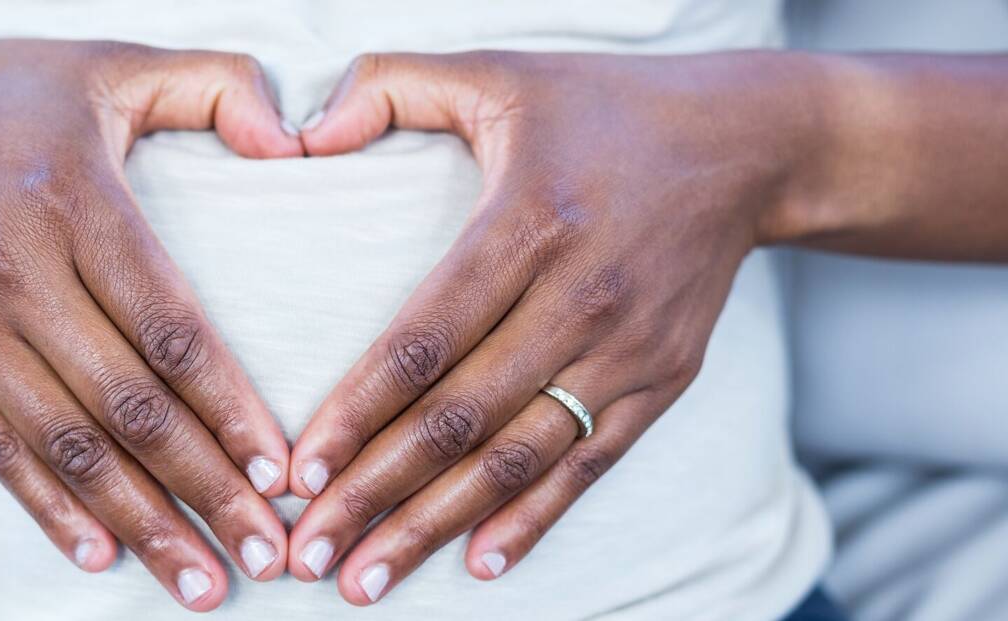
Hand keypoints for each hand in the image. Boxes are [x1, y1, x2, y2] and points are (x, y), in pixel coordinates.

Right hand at [0, 28, 302, 610]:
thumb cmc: (12, 95)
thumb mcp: (116, 62)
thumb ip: (220, 85)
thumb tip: (293, 144)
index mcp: (75, 199)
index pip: (171, 329)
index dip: (231, 410)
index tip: (284, 474)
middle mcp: (10, 267)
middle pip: (126, 405)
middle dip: (205, 491)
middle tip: (270, 555)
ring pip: (64, 444)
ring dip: (139, 524)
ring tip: (203, 584)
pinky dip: (47, 508)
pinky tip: (102, 554)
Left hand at [286, 51, 824, 602]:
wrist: (747, 145)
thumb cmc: (600, 108)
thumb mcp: (497, 72)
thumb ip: (391, 86)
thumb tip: (303, 132)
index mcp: (527, 225)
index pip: (423, 340)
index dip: (356, 413)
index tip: (299, 470)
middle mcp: (578, 299)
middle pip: (458, 419)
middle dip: (375, 495)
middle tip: (306, 554)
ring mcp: (626, 350)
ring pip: (515, 458)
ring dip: (435, 527)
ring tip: (364, 581)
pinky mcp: (661, 381)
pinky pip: (588, 465)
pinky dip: (534, 520)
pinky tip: (478, 565)